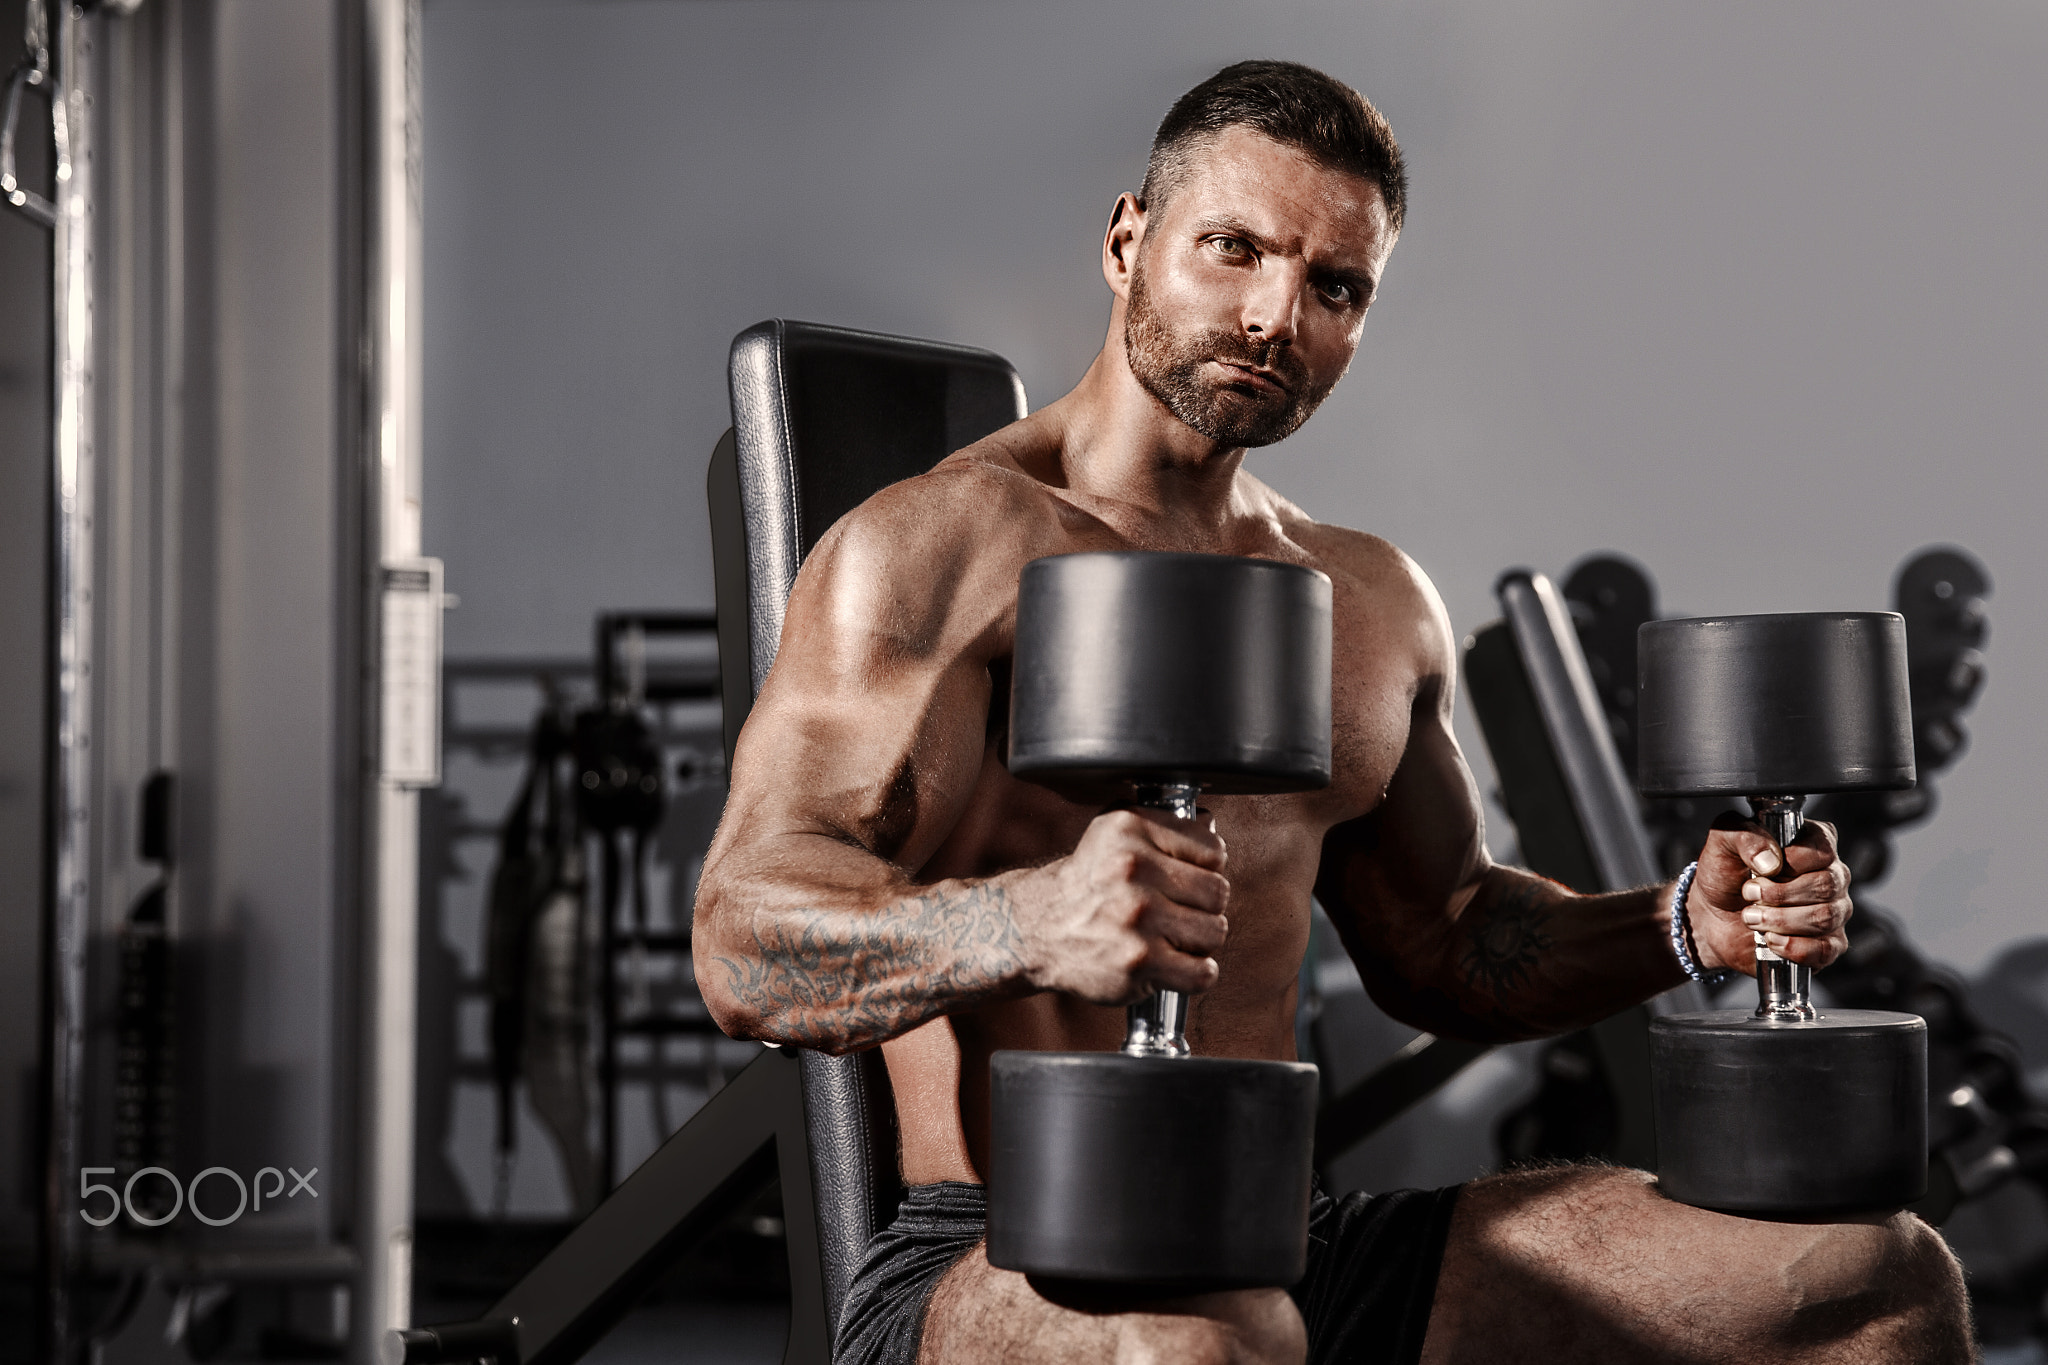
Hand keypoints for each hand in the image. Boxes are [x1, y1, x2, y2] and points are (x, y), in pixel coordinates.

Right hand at [1016, 807, 1229, 1002]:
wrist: (1037, 929)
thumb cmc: (1086, 884)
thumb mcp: (1112, 835)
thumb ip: (1163, 827)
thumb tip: (1211, 825)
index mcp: (1130, 829)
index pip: (1213, 850)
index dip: (1203, 868)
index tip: (1181, 878)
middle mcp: (1132, 869)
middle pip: (1218, 893)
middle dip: (1201, 907)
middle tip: (1173, 912)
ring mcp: (1136, 917)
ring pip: (1214, 932)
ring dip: (1196, 941)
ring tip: (1167, 937)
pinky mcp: (1138, 961)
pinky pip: (1203, 972)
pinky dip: (1194, 973)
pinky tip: (1170, 963)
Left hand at [1685, 815, 1851, 974]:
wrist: (1712, 916)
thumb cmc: (1725, 874)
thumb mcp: (1723, 843)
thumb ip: (1745, 837)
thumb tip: (1771, 861)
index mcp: (1814, 842)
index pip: (1821, 851)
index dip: (1788, 865)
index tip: (1758, 872)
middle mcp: (1832, 875)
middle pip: (1826, 886)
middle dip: (1778, 895)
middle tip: (1750, 895)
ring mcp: (1835, 911)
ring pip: (1824, 918)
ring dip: (1780, 920)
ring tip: (1752, 917)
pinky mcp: (1828, 944)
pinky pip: (1825, 949)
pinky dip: (1793, 947)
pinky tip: (1770, 940)